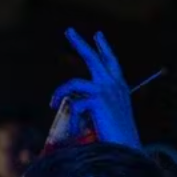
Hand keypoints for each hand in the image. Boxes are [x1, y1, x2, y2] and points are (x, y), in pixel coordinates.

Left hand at [50, 29, 141, 148]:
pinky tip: (74, 128)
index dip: (103, 48)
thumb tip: (73, 102)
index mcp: (118, 85)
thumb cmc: (115, 132)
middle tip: (68, 30)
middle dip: (80, 43)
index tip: (97, 35)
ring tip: (52, 103)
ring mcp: (106, 90)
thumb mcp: (106, 113)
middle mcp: (113, 83)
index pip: (110, 61)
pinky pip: (73, 105)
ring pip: (73, 84)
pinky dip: (70, 117)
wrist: (124, 145)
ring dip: (59, 92)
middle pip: (94, 58)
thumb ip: (94, 102)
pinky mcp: (97, 100)